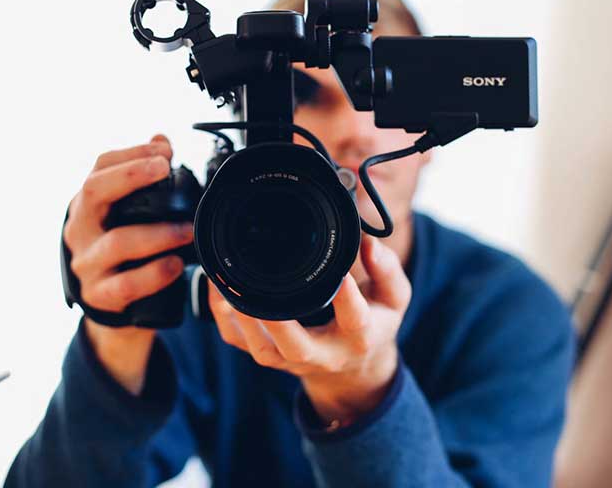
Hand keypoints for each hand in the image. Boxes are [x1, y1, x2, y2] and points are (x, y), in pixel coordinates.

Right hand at [63, 133, 192, 393]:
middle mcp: (79, 229)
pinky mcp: (100, 296)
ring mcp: (86, 264)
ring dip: (158, 232)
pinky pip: (126, 284)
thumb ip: (142, 180)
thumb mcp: (125, 214)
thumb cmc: (121, 251)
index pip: (100, 167)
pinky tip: (175, 265)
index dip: (131, 153)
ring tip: (187, 230)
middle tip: (164, 169)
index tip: (164, 150)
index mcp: (87, 204)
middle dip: (131, 176)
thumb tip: (161, 140)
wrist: (110, 307)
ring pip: (117, 242)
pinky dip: (154, 273)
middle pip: (94, 192)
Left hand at [208, 233, 411, 426]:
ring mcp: (290, 359)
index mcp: (358, 336)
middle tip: (262, 291)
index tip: (341, 273)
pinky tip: (217, 289)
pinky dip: (224, 317)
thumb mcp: (394, 298)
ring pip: (261, 347)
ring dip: (242, 318)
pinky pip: (239, 341)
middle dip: (278, 323)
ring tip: (228, 282)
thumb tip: (367, 241)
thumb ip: (386, 269)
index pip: (354, 318)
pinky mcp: (268, 356)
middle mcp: (323, 353)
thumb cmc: (373, 323)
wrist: (352, 370)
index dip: (347, 297)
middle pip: (296, 346)